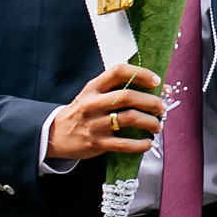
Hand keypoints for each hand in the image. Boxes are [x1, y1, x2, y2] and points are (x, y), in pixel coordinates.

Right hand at [43, 62, 162, 162]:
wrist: (55, 134)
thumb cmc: (82, 112)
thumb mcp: (92, 95)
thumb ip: (117, 90)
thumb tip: (156, 88)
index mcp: (93, 87)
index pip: (119, 72)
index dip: (140, 74)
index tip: (156, 81)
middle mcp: (93, 103)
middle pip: (129, 97)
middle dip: (151, 102)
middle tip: (161, 108)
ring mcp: (95, 124)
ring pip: (130, 119)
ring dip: (150, 122)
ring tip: (157, 125)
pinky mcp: (97, 143)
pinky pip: (125, 144)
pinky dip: (141, 144)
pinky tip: (147, 143)